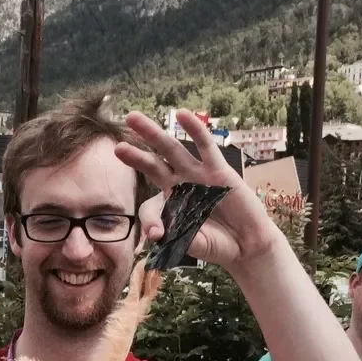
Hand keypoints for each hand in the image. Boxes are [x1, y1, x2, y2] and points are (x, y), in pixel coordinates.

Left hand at [115, 108, 286, 270]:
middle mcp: (181, 184)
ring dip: (153, 134)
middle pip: (153, 165)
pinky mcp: (218, 169)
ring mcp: (198, 174)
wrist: (246, 245)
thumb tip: (159, 235)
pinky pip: (205, 147)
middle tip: (115, 146)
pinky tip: (181, 115)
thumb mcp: (191, 243)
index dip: (150, 221)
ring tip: (132, 119)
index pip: (149, 206)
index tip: (155, 236)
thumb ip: (175, 237)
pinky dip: (194, 130)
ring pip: (172, 150)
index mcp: (170, 204)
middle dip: (136, 154)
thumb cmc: (217, 244)